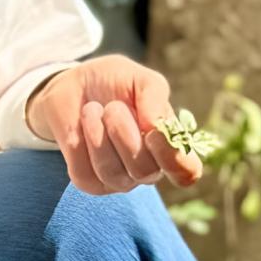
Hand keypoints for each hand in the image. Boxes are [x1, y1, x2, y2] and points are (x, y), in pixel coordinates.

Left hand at [26, 56, 204, 196]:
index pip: (186, 171)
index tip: (154, 132)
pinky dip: (80, 143)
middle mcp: (148, 169)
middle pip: (145, 171)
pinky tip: (83, 124)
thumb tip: (155, 127)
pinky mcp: (89, 182)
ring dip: (99, 136)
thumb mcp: (141, 79)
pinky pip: (85, 173)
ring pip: (112, 173)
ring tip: (93, 109)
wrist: (74, 84)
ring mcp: (119, 179)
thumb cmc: (115, 83)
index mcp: (170, 146)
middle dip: (125, 135)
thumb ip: (155, 96)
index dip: (172, 157)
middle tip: (113, 107)